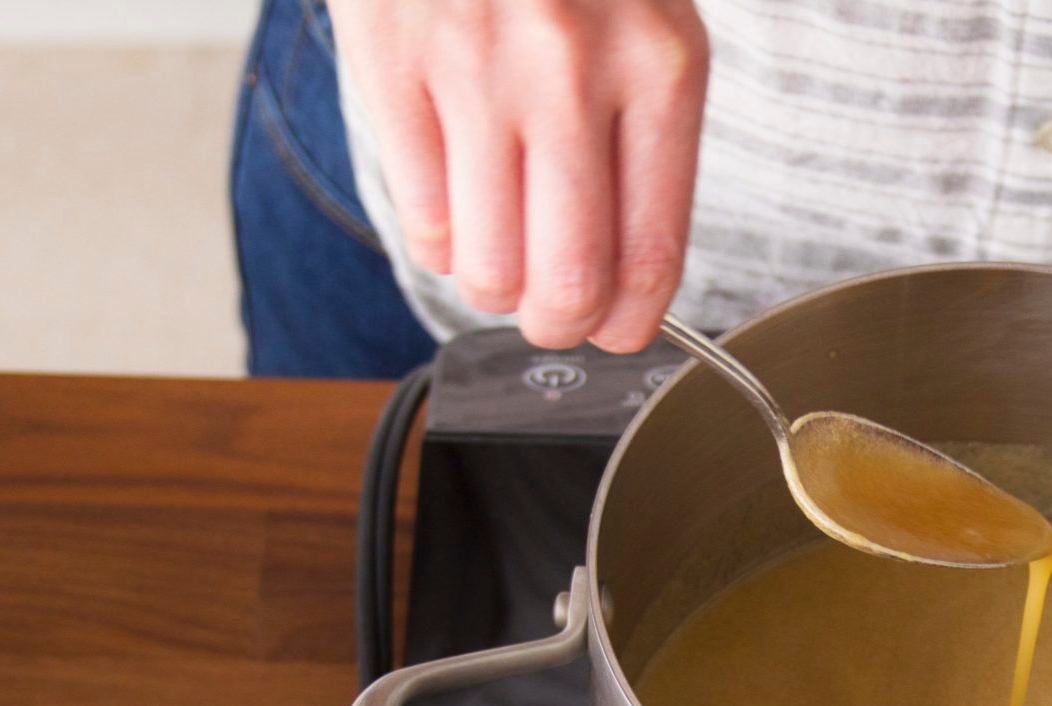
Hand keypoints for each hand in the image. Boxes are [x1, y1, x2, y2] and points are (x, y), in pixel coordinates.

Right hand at [330, 0, 710, 350]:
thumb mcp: (648, 23)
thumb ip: (645, 138)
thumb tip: (626, 277)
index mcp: (659, 67)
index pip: (651, 253)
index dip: (632, 323)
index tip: (619, 330)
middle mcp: (570, 74)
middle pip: (566, 283)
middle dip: (558, 324)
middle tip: (551, 313)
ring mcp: (474, 71)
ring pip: (486, 270)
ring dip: (493, 283)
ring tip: (499, 243)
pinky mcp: (391, 65)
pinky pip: (420, 219)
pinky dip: (439, 238)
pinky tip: (455, 198)